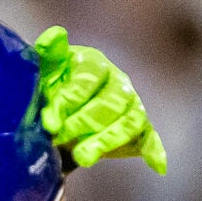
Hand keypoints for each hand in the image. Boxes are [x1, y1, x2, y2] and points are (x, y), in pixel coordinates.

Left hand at [33, 26, 167, 174]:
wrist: (58, 117)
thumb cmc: (50, 90)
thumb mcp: (43, 72)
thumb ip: (48, 55)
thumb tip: (54, 34)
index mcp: (93, 64)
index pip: (88, 79)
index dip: (70, 100)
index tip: (50, 122)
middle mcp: (117, 82)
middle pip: (110, 102)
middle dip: (84, 123)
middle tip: (61, 139)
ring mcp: (131, 105)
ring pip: (128, 122)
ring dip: (106, 141)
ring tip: (83, 159)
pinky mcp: (138, 129)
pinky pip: (149, 138)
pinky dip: (154, 151)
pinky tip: (158, 166)